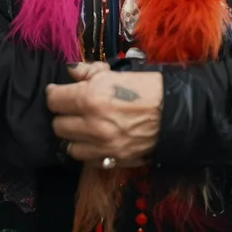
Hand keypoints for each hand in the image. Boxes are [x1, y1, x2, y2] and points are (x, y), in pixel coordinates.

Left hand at [46, 69, 162, 164]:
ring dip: (74, 135)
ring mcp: (101, 146)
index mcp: (91, 98)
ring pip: (69, 145)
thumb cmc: (149, 88)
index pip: (54, 100)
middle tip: (75, 108)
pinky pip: (87, 159)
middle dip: (64, 114)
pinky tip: (98, 140)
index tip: (59, 91)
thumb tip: (71, 71)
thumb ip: (90, 72)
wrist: (177, 113)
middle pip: (58, 125)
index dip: (55, 93)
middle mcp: (91, 125)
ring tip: (85, 126)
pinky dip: (89, 150)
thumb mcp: (119, 73)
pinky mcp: (112, 160)